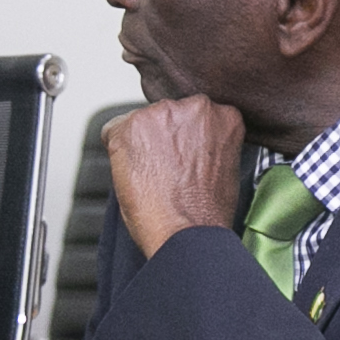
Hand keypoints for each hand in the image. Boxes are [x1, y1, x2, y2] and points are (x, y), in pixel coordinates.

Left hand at [106, 96, 249, 256]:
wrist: (187, 233)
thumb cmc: (206, 213)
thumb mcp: (225, 167)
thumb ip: (210, 142)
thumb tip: (189, 143)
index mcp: (224, 116)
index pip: (194, 115)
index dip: (185, 141)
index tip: (184, 158)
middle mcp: (194, 107)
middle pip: (167, 115)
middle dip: (163, 138)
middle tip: (169, 172)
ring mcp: (161, 114)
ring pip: (140, 122)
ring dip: (141, 145)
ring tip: (154, 177)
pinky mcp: (130, 127)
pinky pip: (113, 132)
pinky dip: (118, 153)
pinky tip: (136, 176)